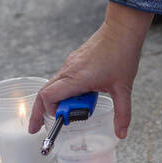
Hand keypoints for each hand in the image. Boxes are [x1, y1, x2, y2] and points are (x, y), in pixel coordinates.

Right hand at [28, 2, 153, 138]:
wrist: (121, 29)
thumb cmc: (122, 54)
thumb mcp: (124, 88)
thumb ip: (122, 113)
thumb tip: (121, 133)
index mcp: (77, 78)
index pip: (48, 97)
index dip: (48, 112)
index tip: (58, 122)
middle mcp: (68, 71)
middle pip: (43, 93)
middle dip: (40, 112)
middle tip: (37, 128)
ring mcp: (70, 64)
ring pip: (52, 86)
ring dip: (56, 101)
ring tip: (70, 111)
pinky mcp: (74, 60)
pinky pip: (61, 79)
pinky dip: (63, 91)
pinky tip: (78, 97)